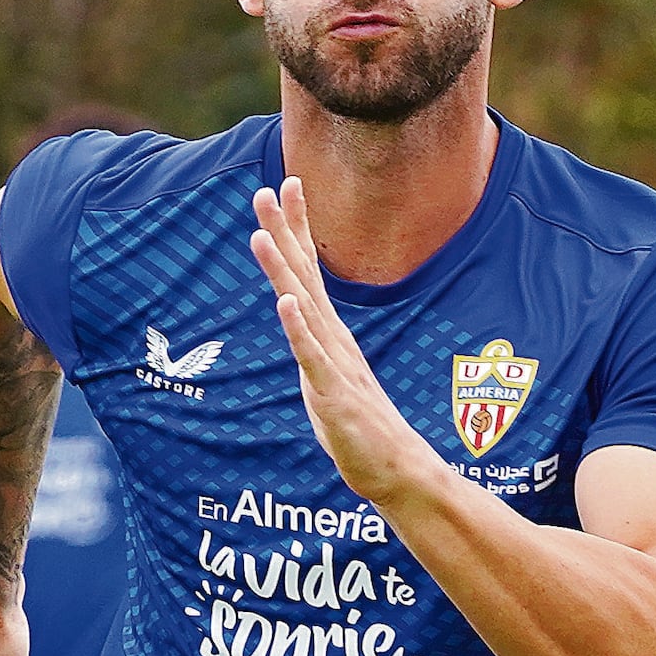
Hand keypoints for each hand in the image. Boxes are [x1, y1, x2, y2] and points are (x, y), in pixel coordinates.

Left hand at [246, 179, 447, 510]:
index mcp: (328, 333)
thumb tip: (298, 321)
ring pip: (303, 308)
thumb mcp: (325, 378)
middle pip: (303, 276)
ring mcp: (334, 363)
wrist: (395, 469)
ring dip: (281, 270)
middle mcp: (332, 338)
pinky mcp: (333, 393)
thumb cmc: (359, 428)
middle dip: (283, 232)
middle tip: (265, 189)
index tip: (287, 185)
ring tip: (261, 233)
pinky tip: (284, 302)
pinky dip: (298, 328)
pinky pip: (312, 356)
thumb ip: (311, 348)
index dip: (295, 228)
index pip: (308, 271)